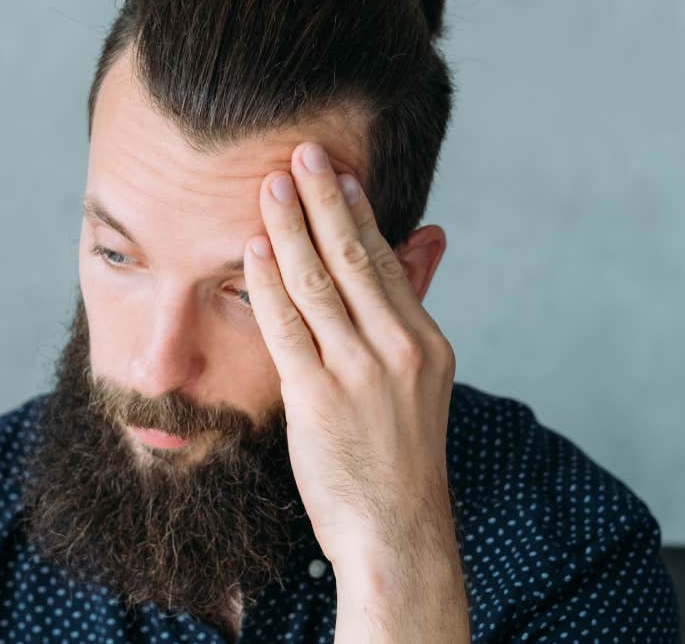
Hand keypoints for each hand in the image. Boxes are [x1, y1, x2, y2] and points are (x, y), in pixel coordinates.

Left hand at [242, 141, 457, 568]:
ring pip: (319, 283)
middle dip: (324, 200)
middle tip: (302, 151)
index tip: (336, 172)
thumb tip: (431, 237)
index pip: (388, 262)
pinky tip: (253, 249)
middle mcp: (399, 349)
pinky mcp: (320, 398)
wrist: (397, 533)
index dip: (358, 212)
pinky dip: (268, 283)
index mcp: (426, 343)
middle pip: (356, 258)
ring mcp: (360, 373)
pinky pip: (287, 326)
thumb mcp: (422, 381)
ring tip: (270, 184)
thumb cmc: (400, 460)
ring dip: (290, 228)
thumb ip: (413, 308)